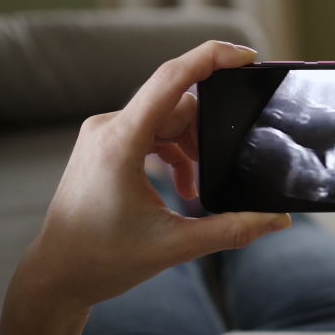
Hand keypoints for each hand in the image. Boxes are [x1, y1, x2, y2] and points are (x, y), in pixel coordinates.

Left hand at [14, 41, 291, 310]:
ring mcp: (104, 135)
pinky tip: (183, 188)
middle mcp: (108, 128)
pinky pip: (153, 133)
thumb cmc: (102, 260)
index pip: (171, 79)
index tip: (247, 56)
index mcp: (120, 142)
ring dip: (192, 148)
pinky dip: (175, 154)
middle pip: (178, 107)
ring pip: (167, 120)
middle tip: (223, 171)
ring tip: (196, 190)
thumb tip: (277, 219)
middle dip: (208, 136)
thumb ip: (233, 230)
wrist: (56, 277)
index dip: (211, 58)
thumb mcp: (176, 246)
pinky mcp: (106, 145)